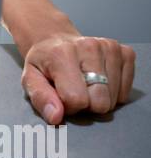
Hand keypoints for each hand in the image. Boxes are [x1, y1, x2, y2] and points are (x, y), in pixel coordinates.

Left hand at [21, 29, 135, 124]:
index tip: (62, 97)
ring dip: (100, 97)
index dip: (69, 107)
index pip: (77, 99)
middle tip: (76, 91)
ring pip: (114, 98)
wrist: (56, 40)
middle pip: (100, 101)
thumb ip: (41, 99)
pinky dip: (114, 92)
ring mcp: (110, 48)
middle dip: (87, 104)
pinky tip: (101, 80)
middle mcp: (89, 47)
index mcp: (62, 54)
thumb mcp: (31, 80)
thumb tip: (56, 117)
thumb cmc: (44, 63)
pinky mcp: (125, 52)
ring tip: (86, 84)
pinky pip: (126, 90)